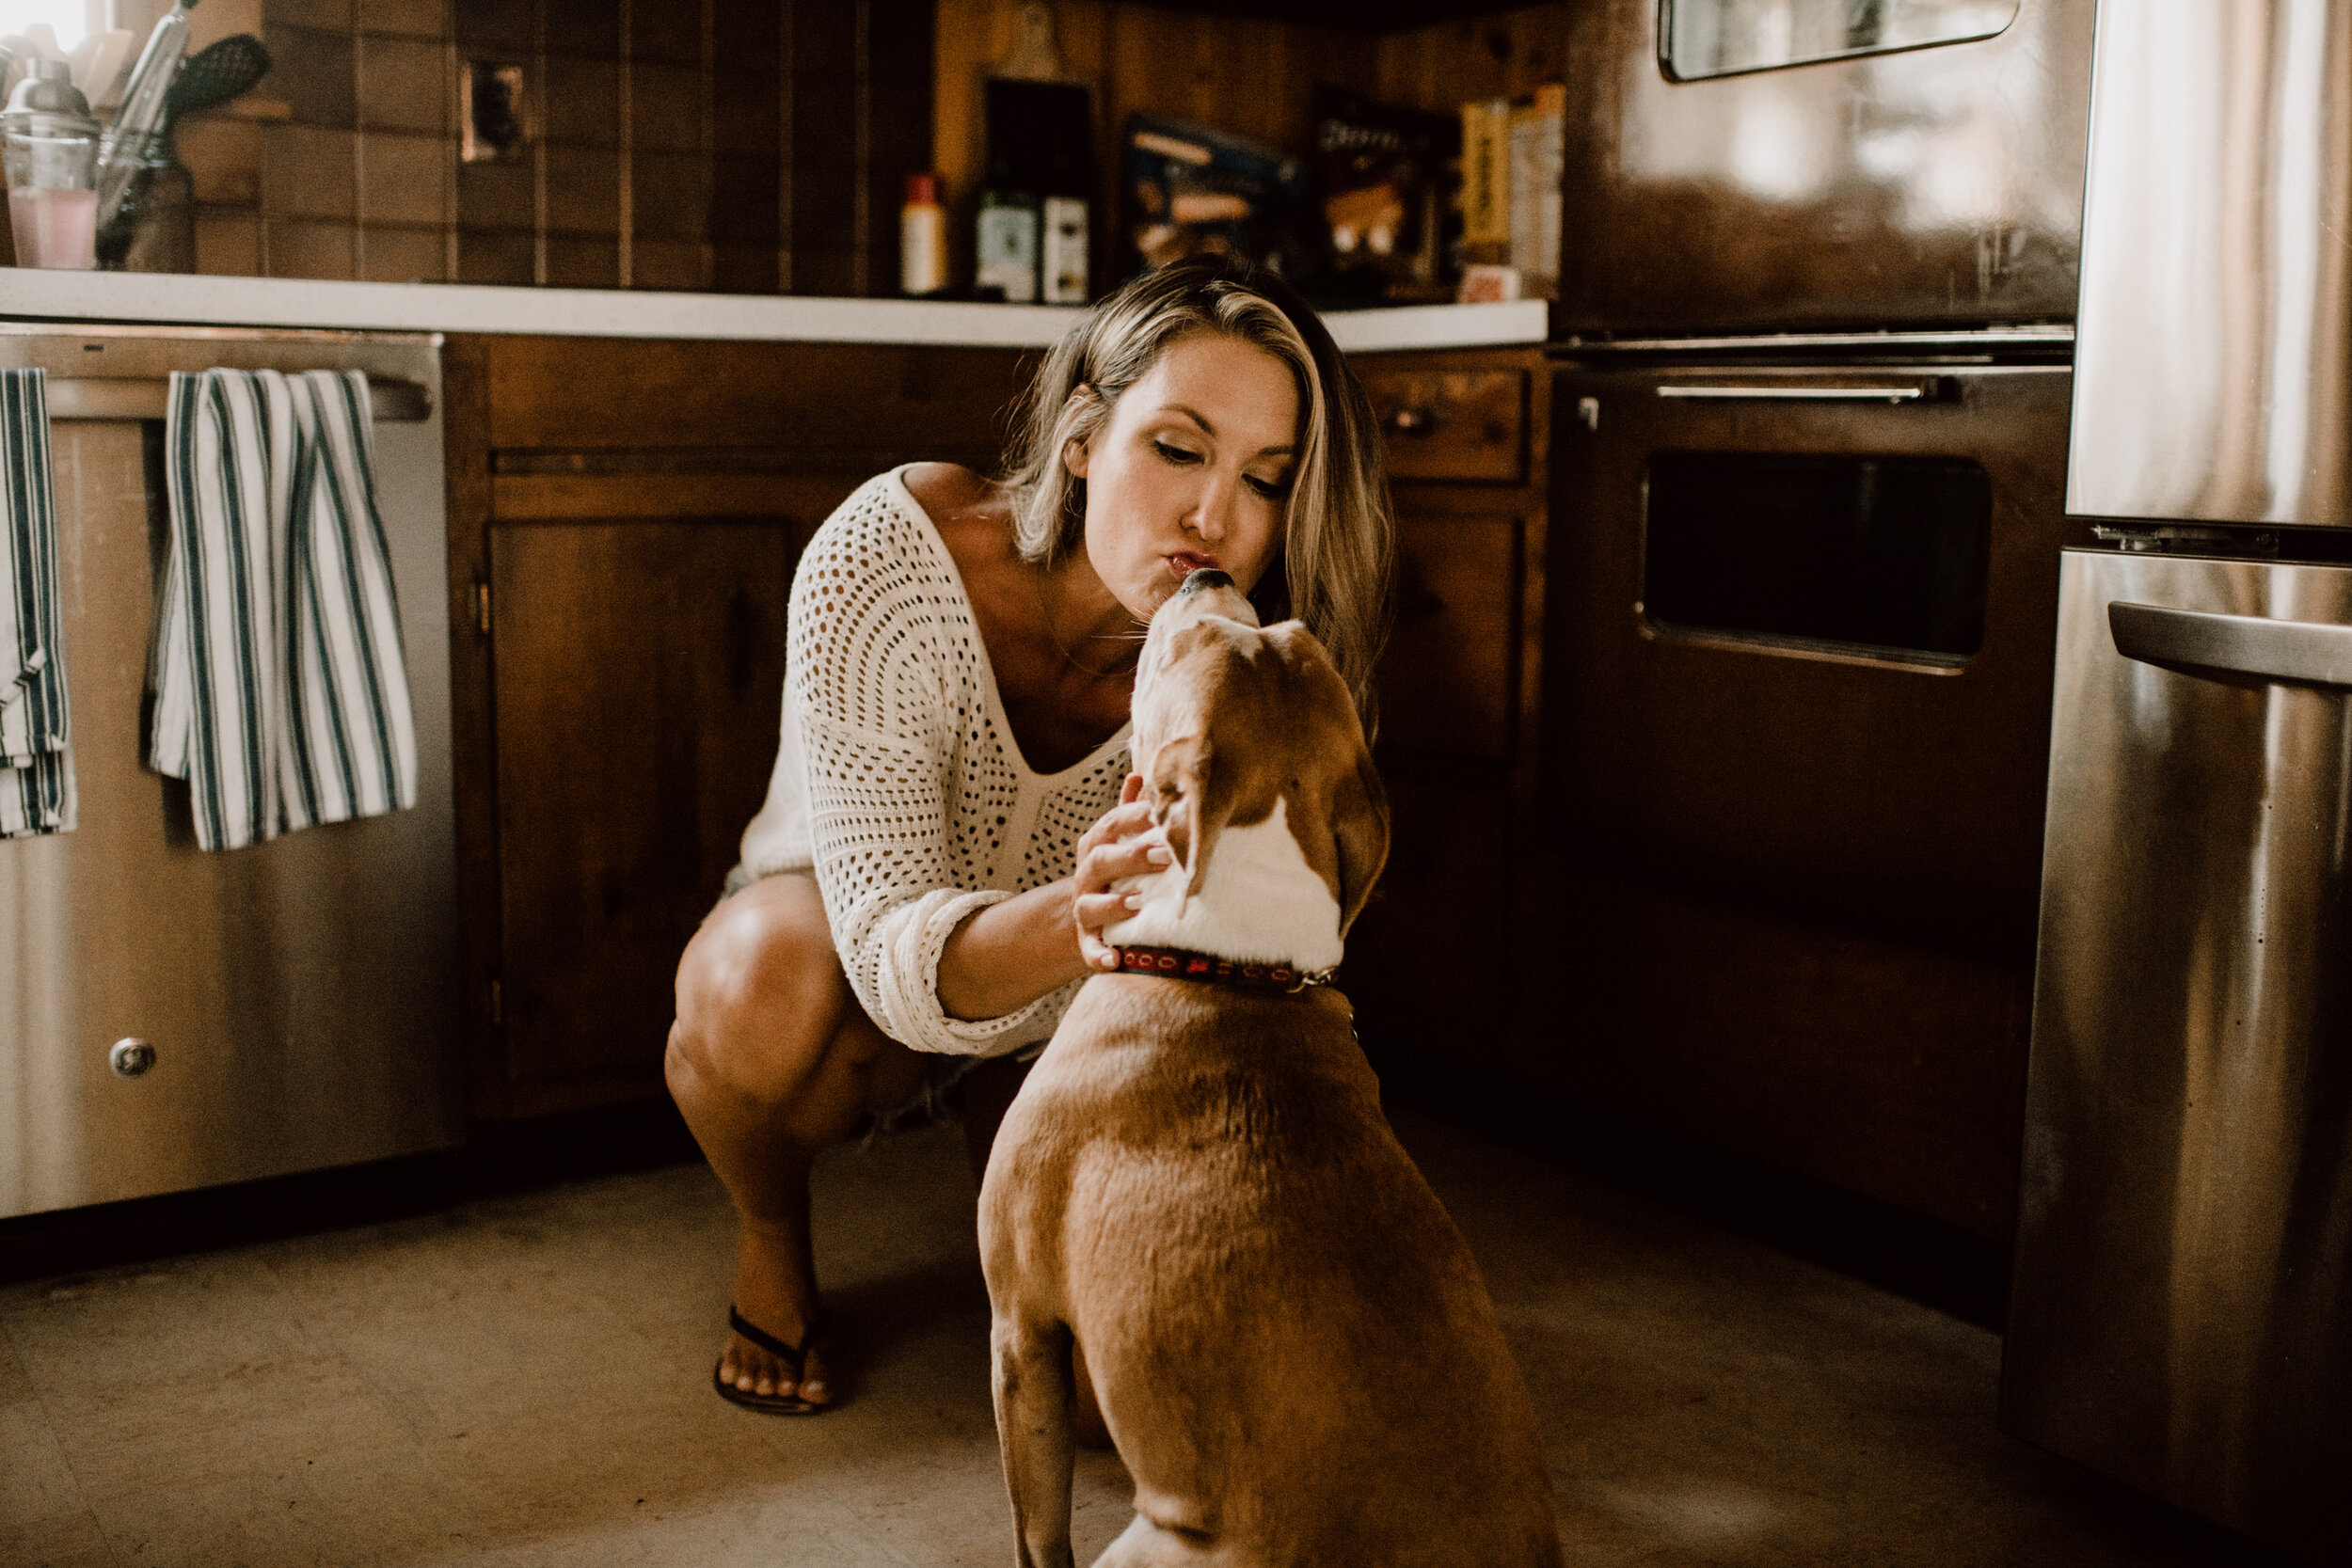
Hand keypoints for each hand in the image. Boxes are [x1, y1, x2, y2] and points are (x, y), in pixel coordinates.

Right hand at [1072, 773, 1173, 971]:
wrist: (1092, 912)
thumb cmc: (1117, 869)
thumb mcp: (1121, 839)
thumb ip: (1130, 811)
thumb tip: (1140, 773)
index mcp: (1097, 846)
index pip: (1109, 826)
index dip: (1130, 817)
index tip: (1155, 812)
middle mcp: (1087, 876)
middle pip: (1099, 862)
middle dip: (1129, 858)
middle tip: (1162, 855)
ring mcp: (1085, 909)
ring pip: (1090, 905)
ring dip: (1113, 904)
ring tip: (1139, 902)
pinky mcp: (1087, 941)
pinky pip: (1089, 950)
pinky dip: (1099, 956)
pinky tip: (1114, 961)